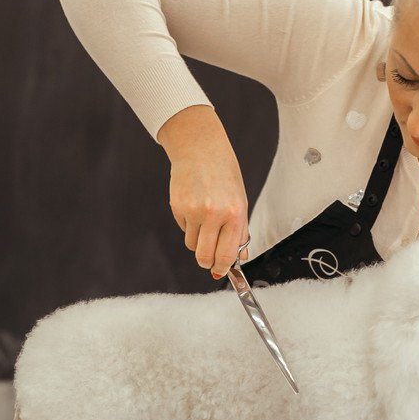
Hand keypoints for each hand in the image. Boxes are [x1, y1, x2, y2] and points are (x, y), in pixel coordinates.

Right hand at [158, 105, 249, 277]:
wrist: (200, 149)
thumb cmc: (224, 174)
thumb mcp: (240, 201)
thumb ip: (240, 232)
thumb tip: (239, 259)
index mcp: (234, 214)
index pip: (226, 254)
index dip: (222, 268)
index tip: (220, 270)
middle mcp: (214, 214)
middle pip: (204, 256)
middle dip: (206, 262)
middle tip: (208, 260)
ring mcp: (194, 211)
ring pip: (192, 244)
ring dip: (198, 240)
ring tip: (204, 220)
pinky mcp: (178, 207)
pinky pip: (183, 229)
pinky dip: (189, 225)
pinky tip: (194, 207)